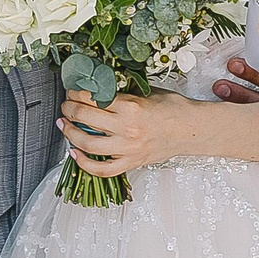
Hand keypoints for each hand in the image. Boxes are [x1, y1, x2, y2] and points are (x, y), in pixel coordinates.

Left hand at [59, 89, 188, 177]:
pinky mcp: (131, 162)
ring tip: (65, 126)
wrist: (193, 129)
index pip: (92, 98)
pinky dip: (84, 164)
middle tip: (66, 105)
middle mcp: (127, 128)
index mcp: (131, 106)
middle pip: (84, 118)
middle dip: (69, 109)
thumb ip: (124, 91)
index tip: (72, 90)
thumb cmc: (174, 109)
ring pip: (87, 144)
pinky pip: (102, 169)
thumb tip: (100, 88)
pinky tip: (75, 154)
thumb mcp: (148, 92)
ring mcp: (128, 148)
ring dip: (70, 134)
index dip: (76, 92)